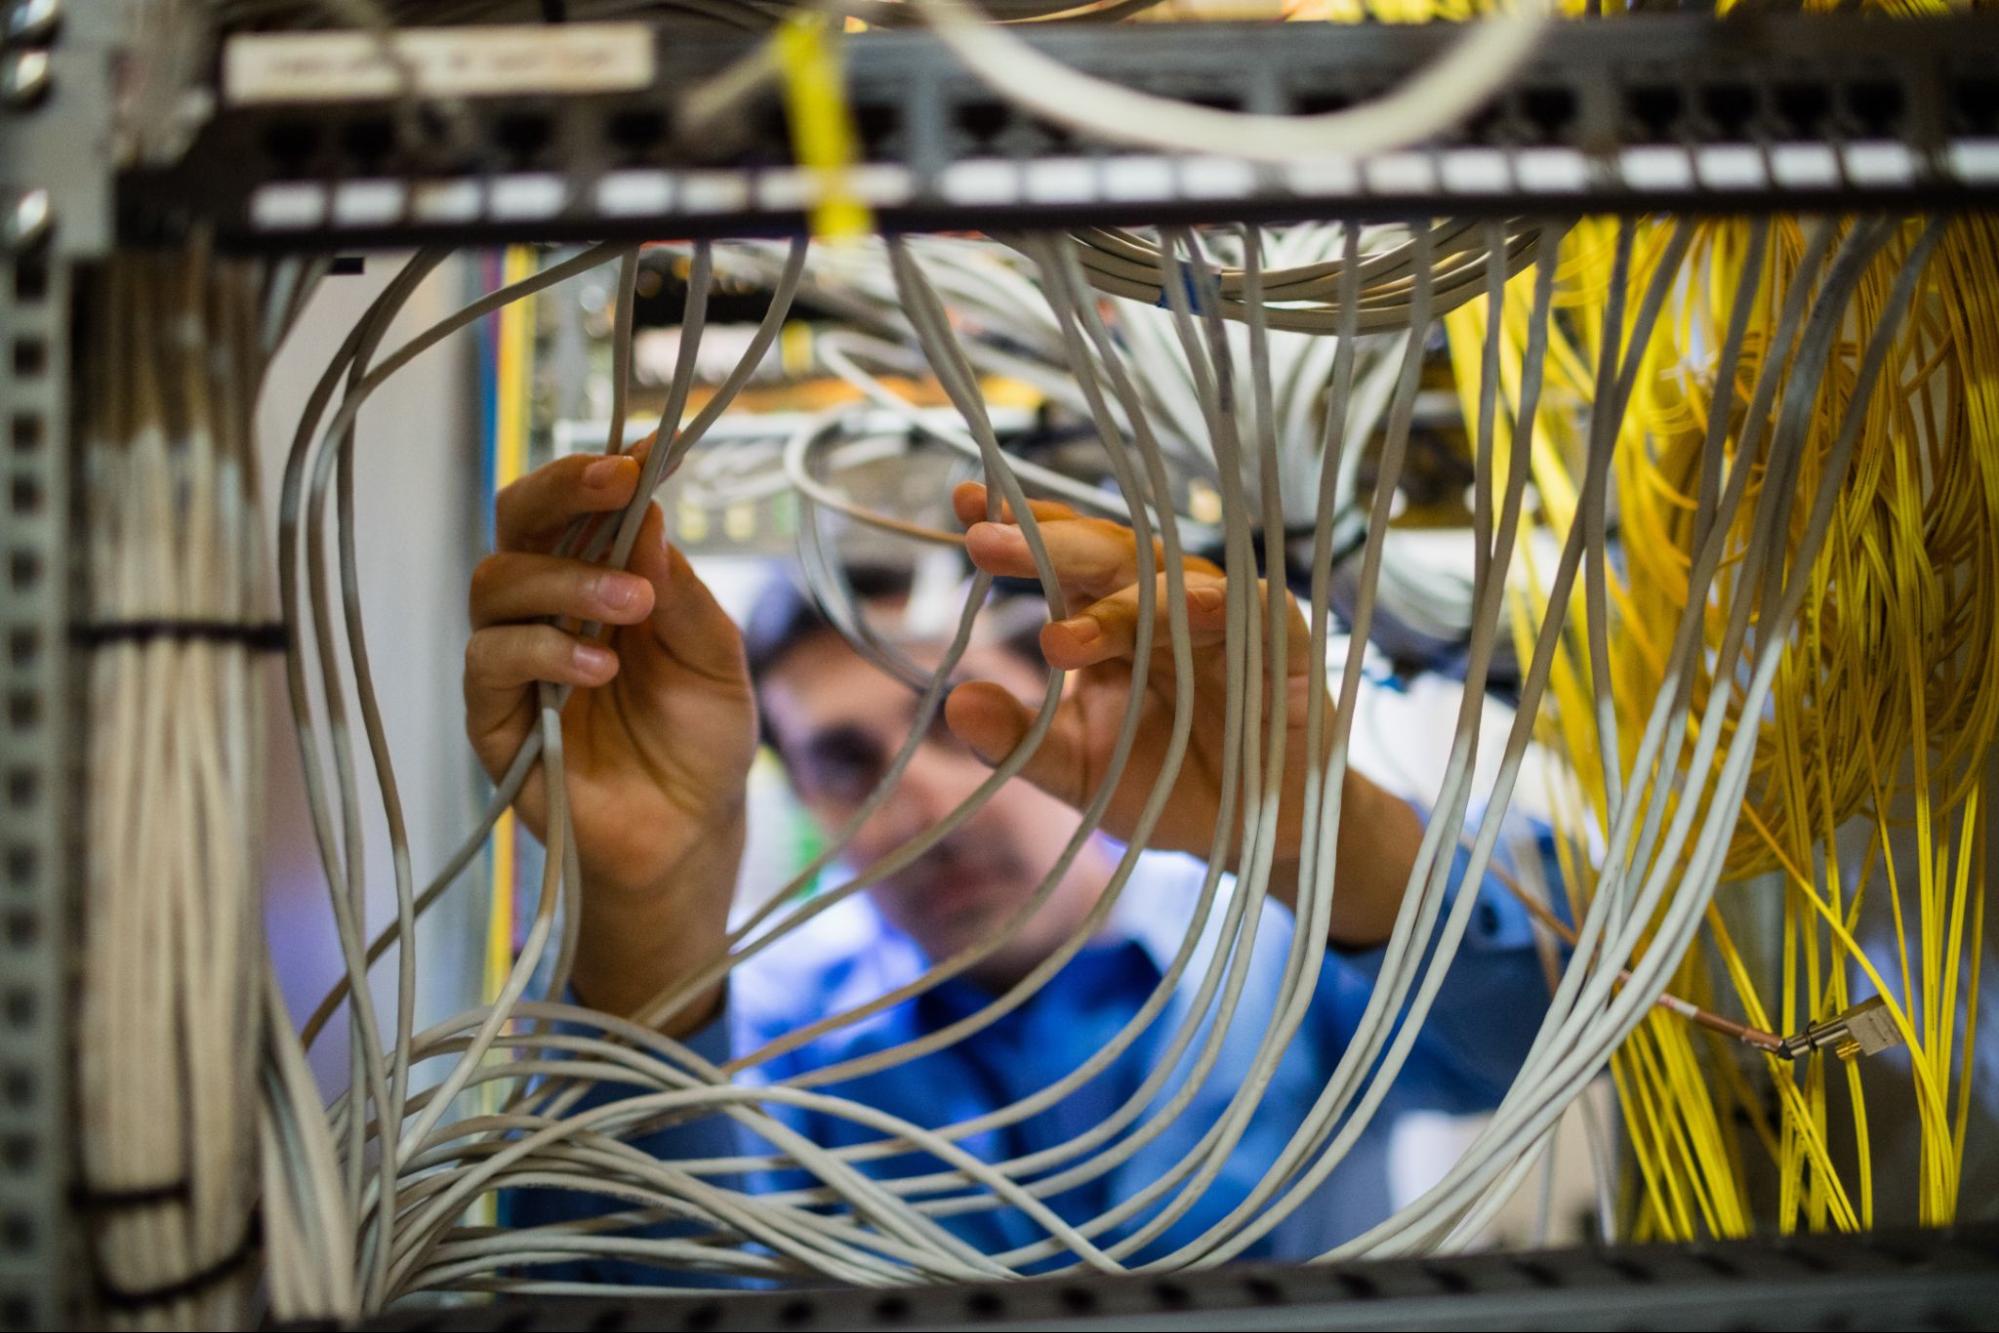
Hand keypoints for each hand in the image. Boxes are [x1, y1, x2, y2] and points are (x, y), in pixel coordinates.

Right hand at [463, 444, 754, 1023]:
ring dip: (566, 580)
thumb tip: (649, 513)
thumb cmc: (701, 742)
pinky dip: (542, 651)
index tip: (641, 453)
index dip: (597, 473)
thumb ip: (682, 593)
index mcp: (599, 579)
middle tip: (619, 485)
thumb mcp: (717, 660)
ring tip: (634, 606)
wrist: (689, 836)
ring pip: (496, 585)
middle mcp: (546, 608)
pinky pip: (490, 662)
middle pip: (517, 523)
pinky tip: (599, 667)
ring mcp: (515, 661)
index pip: (575, 506)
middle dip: (561, 492)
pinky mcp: (495, 719)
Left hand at [943, 481, 1418, 945]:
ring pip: (1173, 581)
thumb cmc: (1163, 784)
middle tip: (987, 546)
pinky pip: (1257, 610)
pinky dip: (1225, 606)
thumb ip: (1018, 742)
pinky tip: (1193, 607)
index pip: (1062, 560)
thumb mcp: (1078, 770)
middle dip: (1049, 547)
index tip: (963, 504)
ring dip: (1121, 602)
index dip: (1021, 528)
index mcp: (1109, 619)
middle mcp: (1163, 604)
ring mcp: (1223, 618)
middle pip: (1108, 555)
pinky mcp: (1284, 643)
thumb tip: (954, 702)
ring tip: (1061, 636)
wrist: (1254, 831)